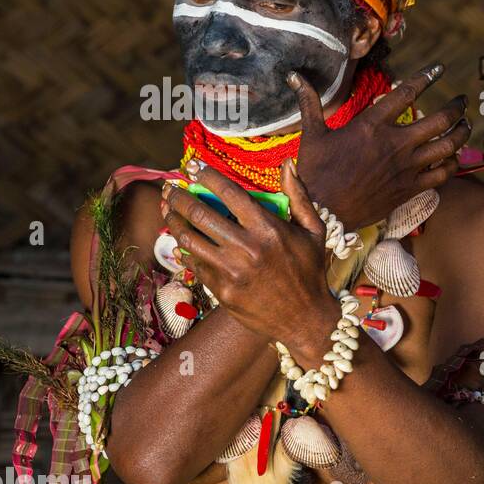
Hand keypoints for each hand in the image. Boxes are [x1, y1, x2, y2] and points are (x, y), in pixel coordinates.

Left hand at [165, 161, 340, 347]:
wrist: (305, 319)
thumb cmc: (310, 271)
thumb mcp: (314, 231)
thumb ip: (299, 196)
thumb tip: (287, 164)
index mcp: (268, 229)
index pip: (229, 193)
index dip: (206, 176)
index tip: (192, 166)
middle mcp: (247, 248)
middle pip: (200, 213)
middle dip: (179, 196)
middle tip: (170, 188)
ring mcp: (232, 271)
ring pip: (190, 238)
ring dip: (174, 221)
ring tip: (169, 212)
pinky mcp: (222, 290)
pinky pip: (195, 265)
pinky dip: (185, 252)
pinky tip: (181, 244)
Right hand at [294, 63, 471, 229]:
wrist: (325, 212)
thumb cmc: (317, 172)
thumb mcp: (312, 134)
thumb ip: (310, 103)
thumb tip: (294, 76)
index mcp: (372, 125)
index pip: (407, 93)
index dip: (426, 78)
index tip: (439, 70)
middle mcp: (395, 143)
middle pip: (439, 120)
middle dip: (456, 108)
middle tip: (462, 102)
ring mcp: (406, 167)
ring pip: (447, 146)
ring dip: (461, 134)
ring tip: (465, 126)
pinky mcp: (411, 188)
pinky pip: (442, 174)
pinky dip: (452, 164)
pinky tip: (453, 158)